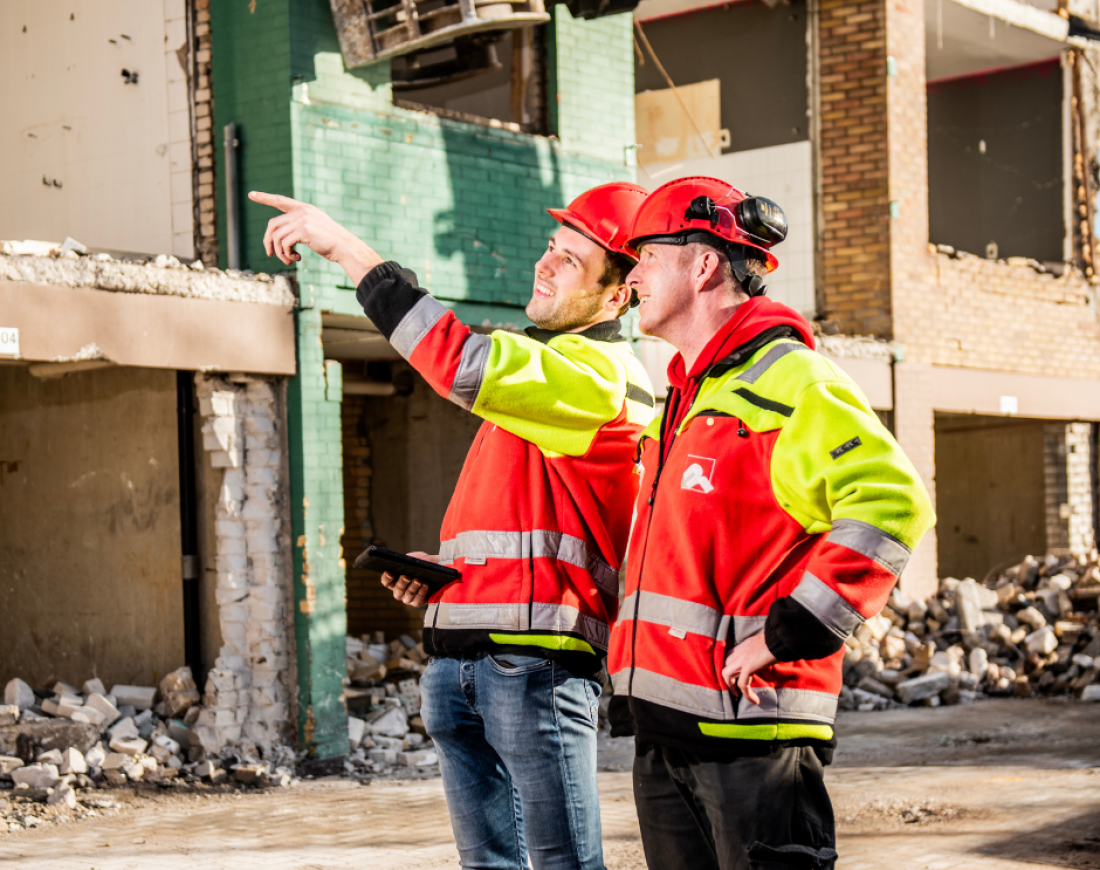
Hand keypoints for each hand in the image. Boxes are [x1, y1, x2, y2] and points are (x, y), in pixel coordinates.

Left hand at [248, 191, 383, 283]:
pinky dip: (286, 254)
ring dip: (279, 252)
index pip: (281, 200)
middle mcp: (302, 211)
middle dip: (268, 241)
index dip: (265, 198)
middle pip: (273, 224)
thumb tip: (280, 239)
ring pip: (277, 236)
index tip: (251, 195)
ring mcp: (303, 220)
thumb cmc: (331, 242)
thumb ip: (300, 227)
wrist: (345, 247)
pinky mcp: (303, 231)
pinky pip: (284, 243)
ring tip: (288, 260)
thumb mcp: (315, 229)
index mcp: (305, 209)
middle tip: (269, 254)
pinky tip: (296, 259)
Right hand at [379, 551, 438, 607]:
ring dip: (413, 587)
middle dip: (402, 583)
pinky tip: (425, 585)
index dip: (386, 578)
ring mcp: (409, 598)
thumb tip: (408, 558)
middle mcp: (400, 591)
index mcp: (396, 581)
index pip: (387, 582)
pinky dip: (421, 592)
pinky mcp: (418, 602)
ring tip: (418, 580)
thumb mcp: (419, 558)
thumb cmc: (425, 565)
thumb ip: (413, 557)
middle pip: (397, 590)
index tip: (389, 572)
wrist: (440, 571)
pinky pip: (417, 600)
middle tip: (406, 576)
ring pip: (407, 596)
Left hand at [721, 634, 777, 705]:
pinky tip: (755, 701)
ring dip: (731, 687)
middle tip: (734, 689)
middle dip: (727, 679)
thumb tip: (762, 658)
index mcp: (742, 646)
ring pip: (726, 675)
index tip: (737, 677)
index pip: (728, 657)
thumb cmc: (776, 641)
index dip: (730, 668)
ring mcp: (741, 659)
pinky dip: (747, 695)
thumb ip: (756, 650)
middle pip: (723, 665)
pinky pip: (742, 684)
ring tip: (738, 696)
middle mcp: (738, 651)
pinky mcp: (748, 667)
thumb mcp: (761, 644)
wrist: (780, 639)